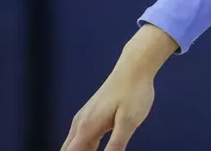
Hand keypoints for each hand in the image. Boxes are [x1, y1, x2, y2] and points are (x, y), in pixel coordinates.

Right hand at [61, 26, 177, 150]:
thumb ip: (116, 144)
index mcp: (87, 127)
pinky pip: (83, 139)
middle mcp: (80, 124)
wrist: (135, 67)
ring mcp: (84, 119)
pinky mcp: (91, 117)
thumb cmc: (134, 91)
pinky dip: (86, 149)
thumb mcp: (129, 121)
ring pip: (75, 146)